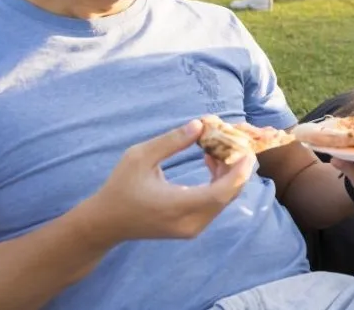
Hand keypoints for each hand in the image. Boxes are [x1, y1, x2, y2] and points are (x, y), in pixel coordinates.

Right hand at [85, 119, 256, 242]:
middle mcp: (191, 222)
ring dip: (229, 173)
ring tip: (217, 147)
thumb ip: (171, 141)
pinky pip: (216, 204)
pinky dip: (220, 182)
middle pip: (229, 194)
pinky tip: (210, 161)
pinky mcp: (193, 228)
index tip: (246, 149)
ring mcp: (193, 228)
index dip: (239, 171)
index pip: (222, 191)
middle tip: (233, 140)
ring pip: (225, 199)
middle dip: (237, 167)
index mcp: (178, 206)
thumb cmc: (120, 187)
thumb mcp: (139, 157)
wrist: (107, 222)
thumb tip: (200, 125)